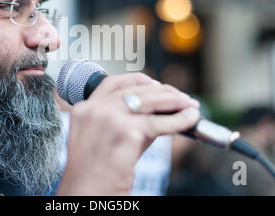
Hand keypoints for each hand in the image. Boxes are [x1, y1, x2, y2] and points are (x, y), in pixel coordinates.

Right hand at [56, 72, 199, 194]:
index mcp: (84, 110)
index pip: (113, 83)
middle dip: (163, 92)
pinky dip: (179, 120)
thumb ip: (128, 123)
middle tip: (181, 97)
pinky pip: (159, 123)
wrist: (85, 195)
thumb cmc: (94, 175)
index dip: (138, 80)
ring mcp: (109, 118)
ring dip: (175, 101)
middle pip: (135, 90)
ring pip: (150, 101)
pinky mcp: (126, 132)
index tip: (155, 83)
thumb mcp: (105, 141)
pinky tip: (189, 120)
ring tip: (190, 105)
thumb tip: (161, 113)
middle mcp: (95, 110)